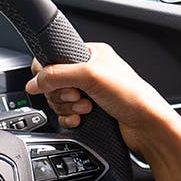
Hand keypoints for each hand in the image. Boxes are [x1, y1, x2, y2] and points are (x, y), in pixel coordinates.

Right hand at [25, 42, 179, 155]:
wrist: (148, 126)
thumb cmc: (132, 96)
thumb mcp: (90, 76)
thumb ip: (57, 75)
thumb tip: (33, 82)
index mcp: (90, 54)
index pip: (53, 58)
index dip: (49, 74)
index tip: (55, 83)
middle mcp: (89, 71)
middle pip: (53, 83)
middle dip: (63, 94)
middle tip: (78, 96)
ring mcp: (89, 92)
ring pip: (58, 100)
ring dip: (68, 107)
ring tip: (86, 108)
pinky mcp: (89, 111)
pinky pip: (65, 114)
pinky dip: (69, 118)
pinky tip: (81, 119)